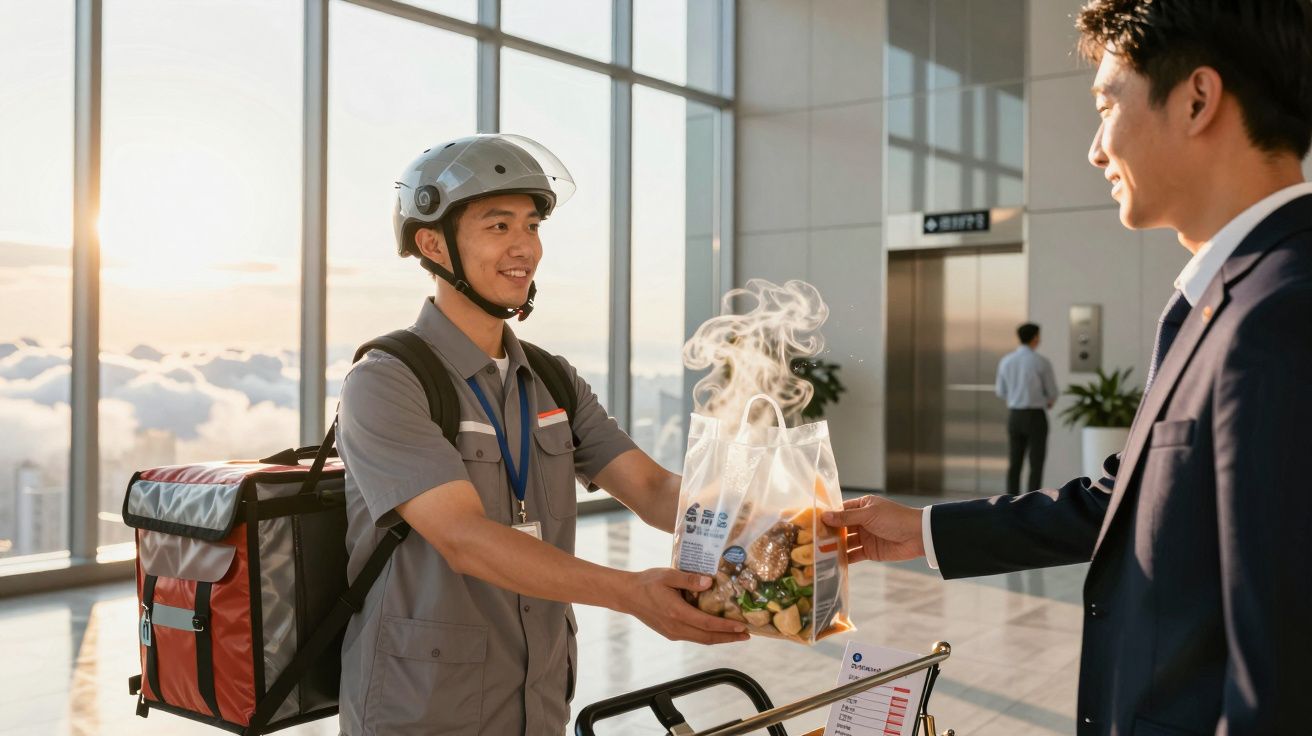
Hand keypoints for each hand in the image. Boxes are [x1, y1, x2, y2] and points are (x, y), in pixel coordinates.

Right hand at [616, 569, 750, 644]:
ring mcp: (673, 633)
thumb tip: (709, 582)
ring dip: (720, 638)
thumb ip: (689, 579)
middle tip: (747, 634)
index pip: (707, 624)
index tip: (742, 627)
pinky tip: (715, 629)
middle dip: (729, 638)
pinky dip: (708, 635)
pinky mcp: (670, 633)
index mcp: (677, 613)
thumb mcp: (668, 575)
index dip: (727, 627)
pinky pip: (693, 637)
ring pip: (701, 640)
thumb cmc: (648, 582)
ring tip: (736, 634)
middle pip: (708, 638)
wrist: (628, 595)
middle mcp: (676, 627)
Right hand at [822, 495, 924, 562]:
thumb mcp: (869, 514)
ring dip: (834, 547)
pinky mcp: (870, 551)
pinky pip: (854, 555)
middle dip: (828, 533)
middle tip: (811, 540)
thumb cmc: (895, 518)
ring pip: (846, 542)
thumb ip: (846, 517)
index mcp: (863, 506)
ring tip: (818, 552)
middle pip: (841, 527)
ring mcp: (866, 536)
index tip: (812, 522)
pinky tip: (833, 562)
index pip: (840, 510)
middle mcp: (862, 521)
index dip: (828, 516)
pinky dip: (844, 559)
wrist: (918, 536)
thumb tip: (824, 516)